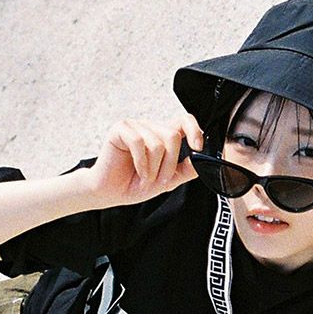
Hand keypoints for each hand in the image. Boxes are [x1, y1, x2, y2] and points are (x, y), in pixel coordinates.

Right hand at [87, 113, 203, 206]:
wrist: (110, 193)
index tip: (197, 147)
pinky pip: (139, 142)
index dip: (194, 131)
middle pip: (173, 136)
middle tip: (157, 179)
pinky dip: (141, 163)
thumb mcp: (168, 180)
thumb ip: (186, 170)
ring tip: (144, 177)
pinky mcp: (120, 129)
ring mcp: (135, 126)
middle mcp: (150, 128)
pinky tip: (137, 170)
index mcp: (163, 136)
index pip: (184, 121)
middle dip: (168, 165)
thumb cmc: (134, 183)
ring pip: (157, 143)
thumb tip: (202, 161)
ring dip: (153, 168)